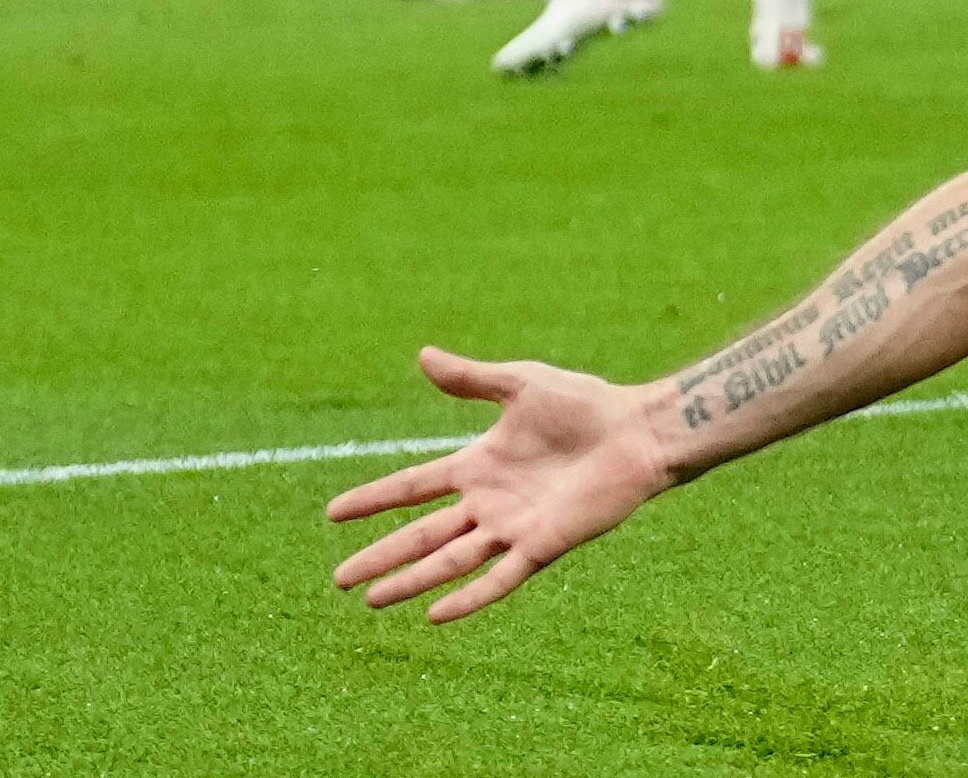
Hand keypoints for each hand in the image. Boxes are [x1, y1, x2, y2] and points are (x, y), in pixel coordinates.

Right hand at [327, 348, 674, 624]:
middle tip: (338, 580)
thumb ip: (472, 377)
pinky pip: (500, 578)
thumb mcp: (520, 384)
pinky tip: (435, 614)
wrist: (637, 430)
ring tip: (371, 600)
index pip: (412, 486)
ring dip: (411, 580)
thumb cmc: (585, 404)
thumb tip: (423, 354)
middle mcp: (488, 502)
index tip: (331, 514)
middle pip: (421, 534)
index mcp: (477, 464)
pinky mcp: (543, 544)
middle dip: (379, 556)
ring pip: (450, 561)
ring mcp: (512, 527)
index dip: (373, 499)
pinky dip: (469, 597)